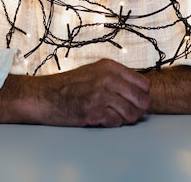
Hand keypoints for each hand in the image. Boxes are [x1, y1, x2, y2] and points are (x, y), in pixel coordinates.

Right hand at [35, 58, 150, 126]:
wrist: (47, 95)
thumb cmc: (70, 85)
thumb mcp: (95, 71)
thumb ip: (115, 77)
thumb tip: (139, 91)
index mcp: (110, 66)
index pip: (143, 84)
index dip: (142, 95)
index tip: (135, 101)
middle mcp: (108, 78)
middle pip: (141, 100)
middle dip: (138, 110)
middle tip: (129, 113)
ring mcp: (102, 94)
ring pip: (132, 113)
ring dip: (125, 119)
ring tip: (114, 116)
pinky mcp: (95, 111)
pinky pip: (117, 122)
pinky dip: (112, 124)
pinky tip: (102, 118)